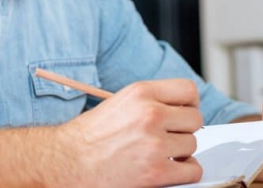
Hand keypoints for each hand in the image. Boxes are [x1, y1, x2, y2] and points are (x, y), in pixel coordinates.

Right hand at [56, 79, 203, 187]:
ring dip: (181, 152)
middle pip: (195, 119)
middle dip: (184, 130)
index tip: (184, 112)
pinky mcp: (157, 171)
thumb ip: (149, 102)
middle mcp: (150, 114)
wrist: (67, 163)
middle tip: (170, 137)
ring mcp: (155, 143)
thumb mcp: (118, 104)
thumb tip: (178, 109)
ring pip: (192, 145)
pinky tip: (170, 170)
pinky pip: (192, 170)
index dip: (189, 103)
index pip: (188, 90)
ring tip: (160, 154)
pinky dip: (185, 172)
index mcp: (140, 93)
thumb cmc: (87, 137)